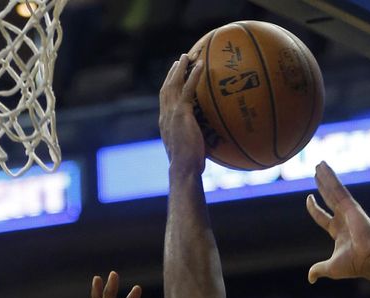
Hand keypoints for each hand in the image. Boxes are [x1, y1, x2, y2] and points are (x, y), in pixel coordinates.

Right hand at [159, 53, 205, 173]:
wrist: (183, 169)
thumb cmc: (189, 167)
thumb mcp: (188, 150)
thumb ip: (192, 141)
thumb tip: (205, 143)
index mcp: (165, 123)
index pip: (164, 100)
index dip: (168, 87)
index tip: (174, 77)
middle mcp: (165, 115)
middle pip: (167, 87)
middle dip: (173, 72)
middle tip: (181, 60)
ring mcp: (172, 113)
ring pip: (174, 84)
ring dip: (181, 68)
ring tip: (188, 56)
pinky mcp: (181, 113)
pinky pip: (187, 89)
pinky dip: (193, 75)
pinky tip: (200, 65)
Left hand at [306, 162, 369, 282]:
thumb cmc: (354, 265)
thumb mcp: (330, 268)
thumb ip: (319, 269)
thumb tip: (310, 278)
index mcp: (338, 231)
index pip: (323, 216)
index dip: (315, 208)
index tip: (309, 198)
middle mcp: (343, 219)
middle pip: (329, 198)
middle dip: (322, 185)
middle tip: (316, 171)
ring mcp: (348, 211)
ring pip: (333, 190)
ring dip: (326, 176)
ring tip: (319, 163)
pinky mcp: (351, 206)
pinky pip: (338, 188)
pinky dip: (330, 177)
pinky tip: (323, 167)